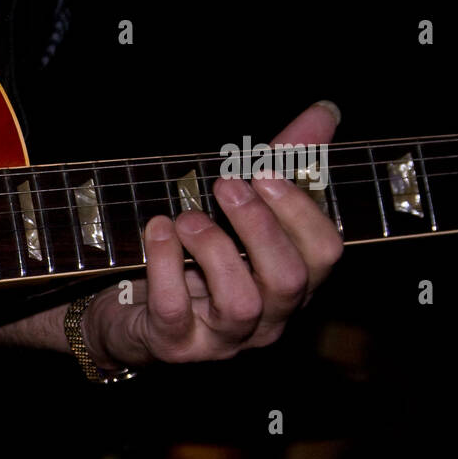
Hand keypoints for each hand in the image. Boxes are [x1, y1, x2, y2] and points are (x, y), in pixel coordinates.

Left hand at [84, 100, 343, 367]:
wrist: (131, 314)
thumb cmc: (195, 259)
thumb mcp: (238, 210)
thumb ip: (282, 163)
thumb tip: (325, 112)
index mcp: (291, 284)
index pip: (326, 254)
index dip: (300, 210)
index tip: (262, 172)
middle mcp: (267, 319)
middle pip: (289, 280)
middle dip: (259, 226)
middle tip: (225, 185)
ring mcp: (222, 339)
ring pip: (240, 302)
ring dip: (213, 247)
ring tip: (186, 217)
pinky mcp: (175, 345)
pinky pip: (175, 310)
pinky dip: (164, 265)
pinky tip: (157, 231)